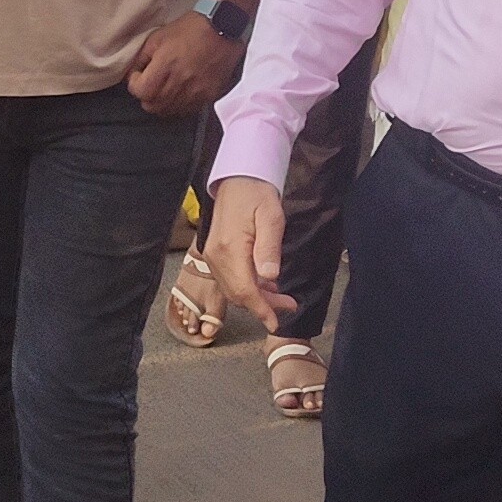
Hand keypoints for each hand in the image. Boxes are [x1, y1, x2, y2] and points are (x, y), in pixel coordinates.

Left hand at [126, 12, 241, 117]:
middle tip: (150, 83)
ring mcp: (195, 92)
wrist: (224, 28)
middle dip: (147, 95)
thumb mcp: (159, 36)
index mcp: (164, 67)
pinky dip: (181, 104)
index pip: (139, 91)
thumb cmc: (191, 29)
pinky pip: (188, 110)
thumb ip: (142, 57)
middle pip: (151, 106)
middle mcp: (179, 84)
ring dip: (163, 101)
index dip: (135, 83)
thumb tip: (133, 71)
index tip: (139, 76)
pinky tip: (182, 90)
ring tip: (167, 87)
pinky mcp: (208, 95)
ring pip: (169, 111)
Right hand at [205, 176, 295, 329]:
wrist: (238, 178)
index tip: (276, 323)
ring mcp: (212, 255)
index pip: (245, 290)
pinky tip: (266, 284)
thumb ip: (270, 247)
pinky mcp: (214, 253)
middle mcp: (216, 256)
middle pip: (238, 294)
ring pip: (233, 289)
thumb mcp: (272, 217)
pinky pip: (230, 279)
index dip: (261, 309)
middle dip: (263, 306)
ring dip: (256, 298)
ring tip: (282, 297)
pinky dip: (247, 286)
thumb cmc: (257, 194)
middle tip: (288, 306)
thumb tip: (270, 277)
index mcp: (230, 248)